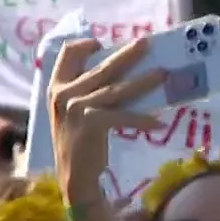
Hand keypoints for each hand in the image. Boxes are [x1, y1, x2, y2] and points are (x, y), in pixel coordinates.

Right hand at [47, 38, 164, 211]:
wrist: (73, 177)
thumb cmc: (76, 144)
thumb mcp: (69, 113)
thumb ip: (81, 91)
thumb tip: (117, 70)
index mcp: (56, 87)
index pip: (66, 54)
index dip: (84, 45)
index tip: (101, 44)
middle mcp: (64, 94)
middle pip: (102, 67)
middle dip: (128, 54)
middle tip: (147, 42)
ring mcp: (77, 107)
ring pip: (118, 89)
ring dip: (144, 81)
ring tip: (163, 74)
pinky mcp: (93, 122)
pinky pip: (124, 115)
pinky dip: (143, 119)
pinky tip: (158, 121)